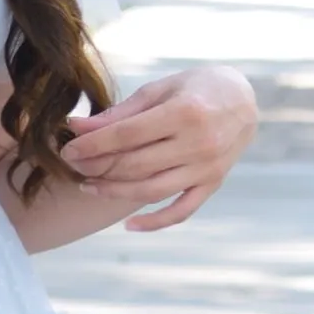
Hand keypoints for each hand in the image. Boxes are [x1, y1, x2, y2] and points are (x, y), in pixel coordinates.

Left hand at [60, 64, 256, 231]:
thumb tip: (78, 128)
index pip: (127, 135)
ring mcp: (207, 168)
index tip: (69, 149)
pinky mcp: (213, 184)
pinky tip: (129, 225)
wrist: (244, 99)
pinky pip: (181, 211)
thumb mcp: (160, 89)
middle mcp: (198, 143)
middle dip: (97, 167)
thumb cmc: (196, 88)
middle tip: (73, 165)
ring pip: (152, 191)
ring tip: (88, 186)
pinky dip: (155, 223)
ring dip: (115, 193)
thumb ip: (120, 112)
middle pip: (135, 165)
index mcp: (184, 112)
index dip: (93, 145)